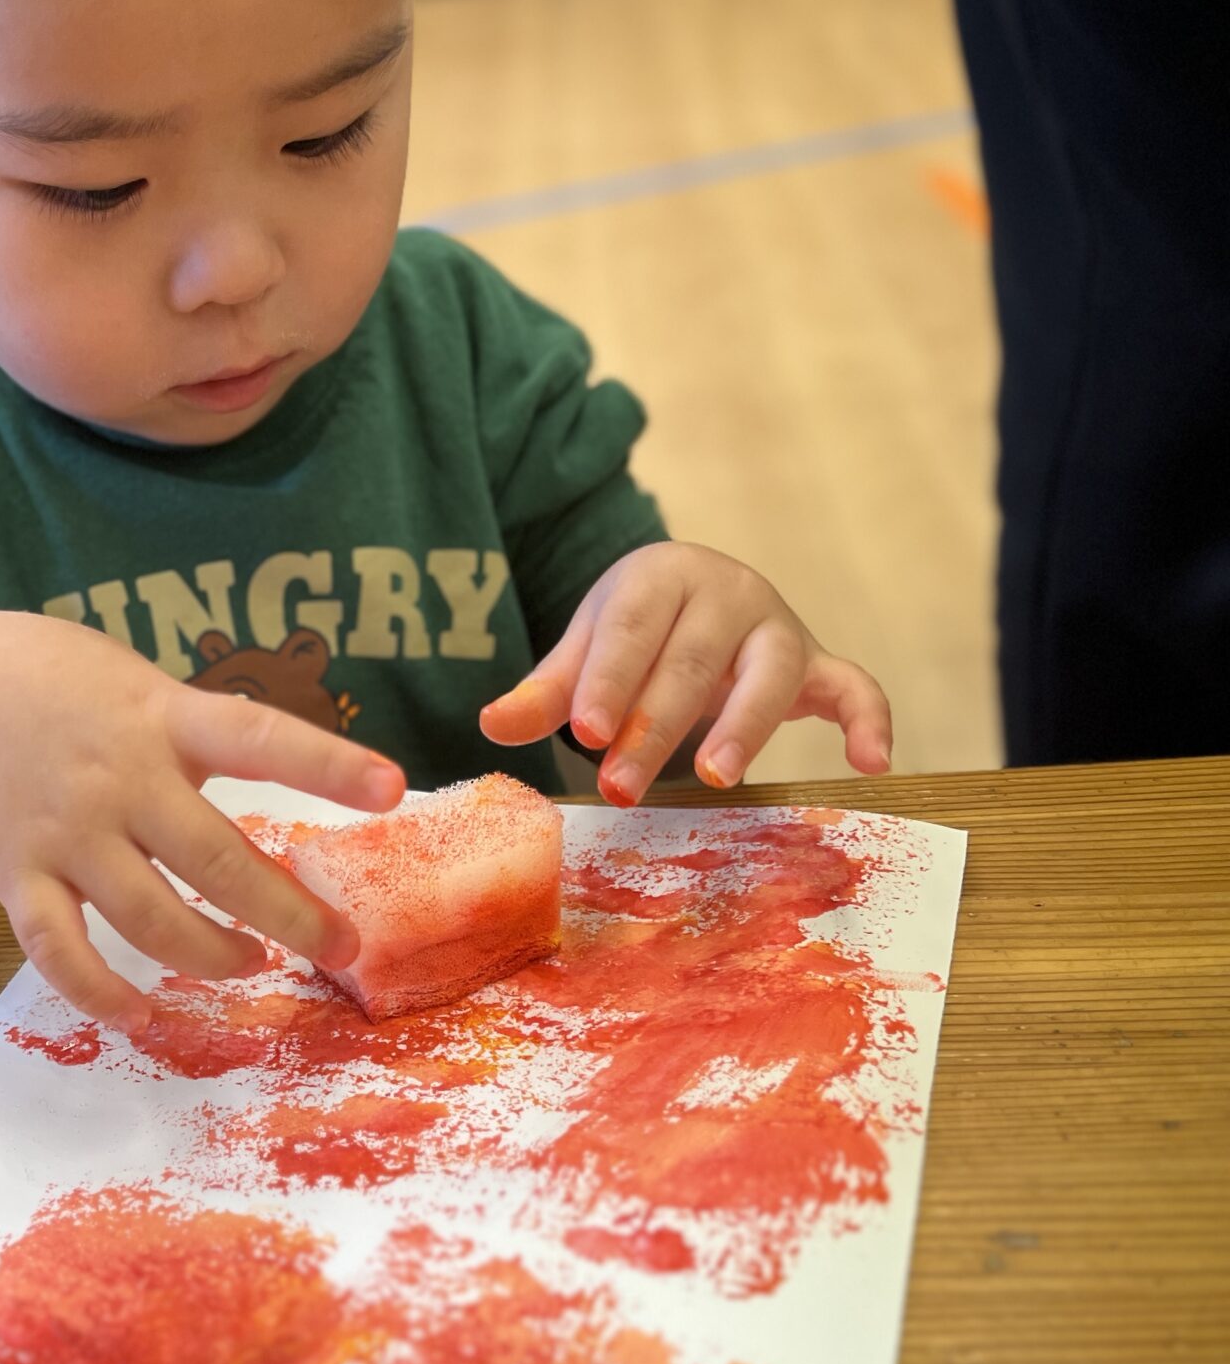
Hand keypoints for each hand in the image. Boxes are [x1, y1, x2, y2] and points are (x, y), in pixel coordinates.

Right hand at [0, 613, 405, 1030]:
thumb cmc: (74, 693)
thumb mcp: (148, 688)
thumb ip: (208, 737)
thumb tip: (302, 793)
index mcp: (164, 718)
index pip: (259, 737)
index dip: (327, 764)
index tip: (394, 789)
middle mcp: (119, 779)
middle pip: (217, 859)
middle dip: (289, 914)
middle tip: (342, 947)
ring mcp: (65, 833)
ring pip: (149, 920)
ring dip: (211, 957)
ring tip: (252, 965)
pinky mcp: (17, 875)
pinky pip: (60, 952)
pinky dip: (101, 995)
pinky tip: (142, 1017)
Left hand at [478, 543, 892, 804]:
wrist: (696, 593)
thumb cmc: (634, 629)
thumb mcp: (586, 648)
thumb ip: (547, 689)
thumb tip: (491, 725)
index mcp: (662, 576)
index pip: (632, 629)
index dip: (610, 679)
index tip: (587, 733)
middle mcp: (727, 591)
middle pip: (691, 660)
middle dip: (655, 726)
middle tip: (620, 786)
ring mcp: (778, 627)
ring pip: (769, 673)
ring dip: (744, 726)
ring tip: (713, 776)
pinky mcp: (817, 663)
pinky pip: (854, 686)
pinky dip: (869, 719)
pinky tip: (871, 763)